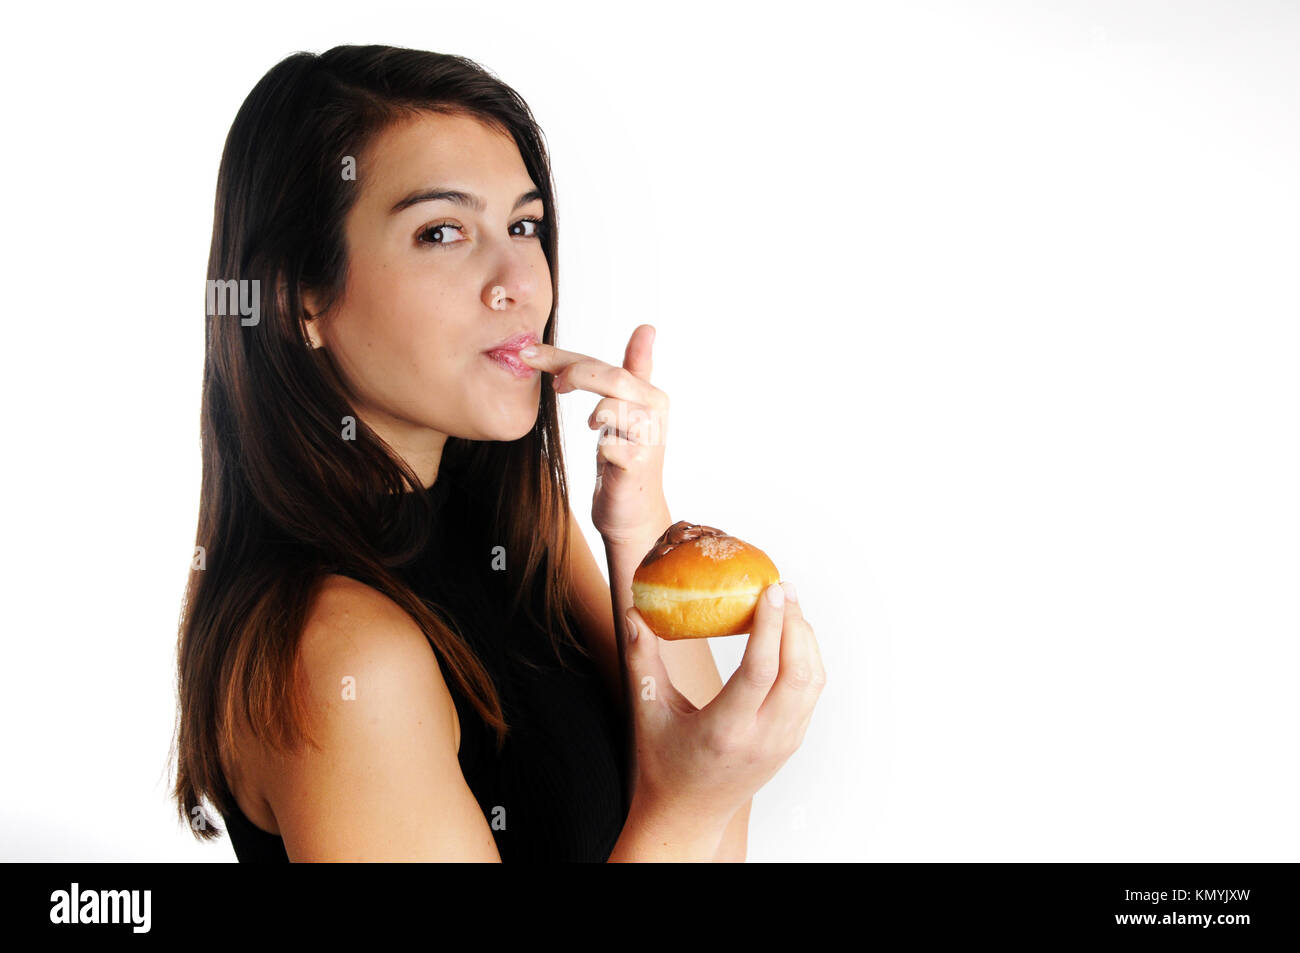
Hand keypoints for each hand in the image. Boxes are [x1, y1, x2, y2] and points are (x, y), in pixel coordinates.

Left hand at [516, 325, 670, 544]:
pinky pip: (612, 444)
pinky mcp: (637, 465)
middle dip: (573, 373)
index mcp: (650, 393)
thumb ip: (631, 371)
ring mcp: (649, 438)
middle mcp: (655, 411)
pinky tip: (605, 452)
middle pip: (612, 378)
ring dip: (594, 410)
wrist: (633, 511)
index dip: (565, 356)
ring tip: (590, 421)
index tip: (529, 351)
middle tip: (549, 383)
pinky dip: (603, 444)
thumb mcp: (627, 410)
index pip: (604, 364)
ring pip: (613, 406)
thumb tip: (647, 327)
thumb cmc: (626, 457)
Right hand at [621, 580, 825, 831]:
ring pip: (811, 681)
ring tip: (787, 605)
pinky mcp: (791, 741)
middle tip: (781, 587)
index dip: (770, 626)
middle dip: (794, 623)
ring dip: (804, 639)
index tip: (771, 590)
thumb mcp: (648, 710)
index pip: (759, 671)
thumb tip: (633, 613)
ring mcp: (782, 742)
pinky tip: (790, 636)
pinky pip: (810, 693)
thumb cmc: (663, 761)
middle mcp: (761, 738)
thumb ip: (642, 660)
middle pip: (796, 672)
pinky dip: (806, 659)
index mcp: (724, 730)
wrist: (689, 813)